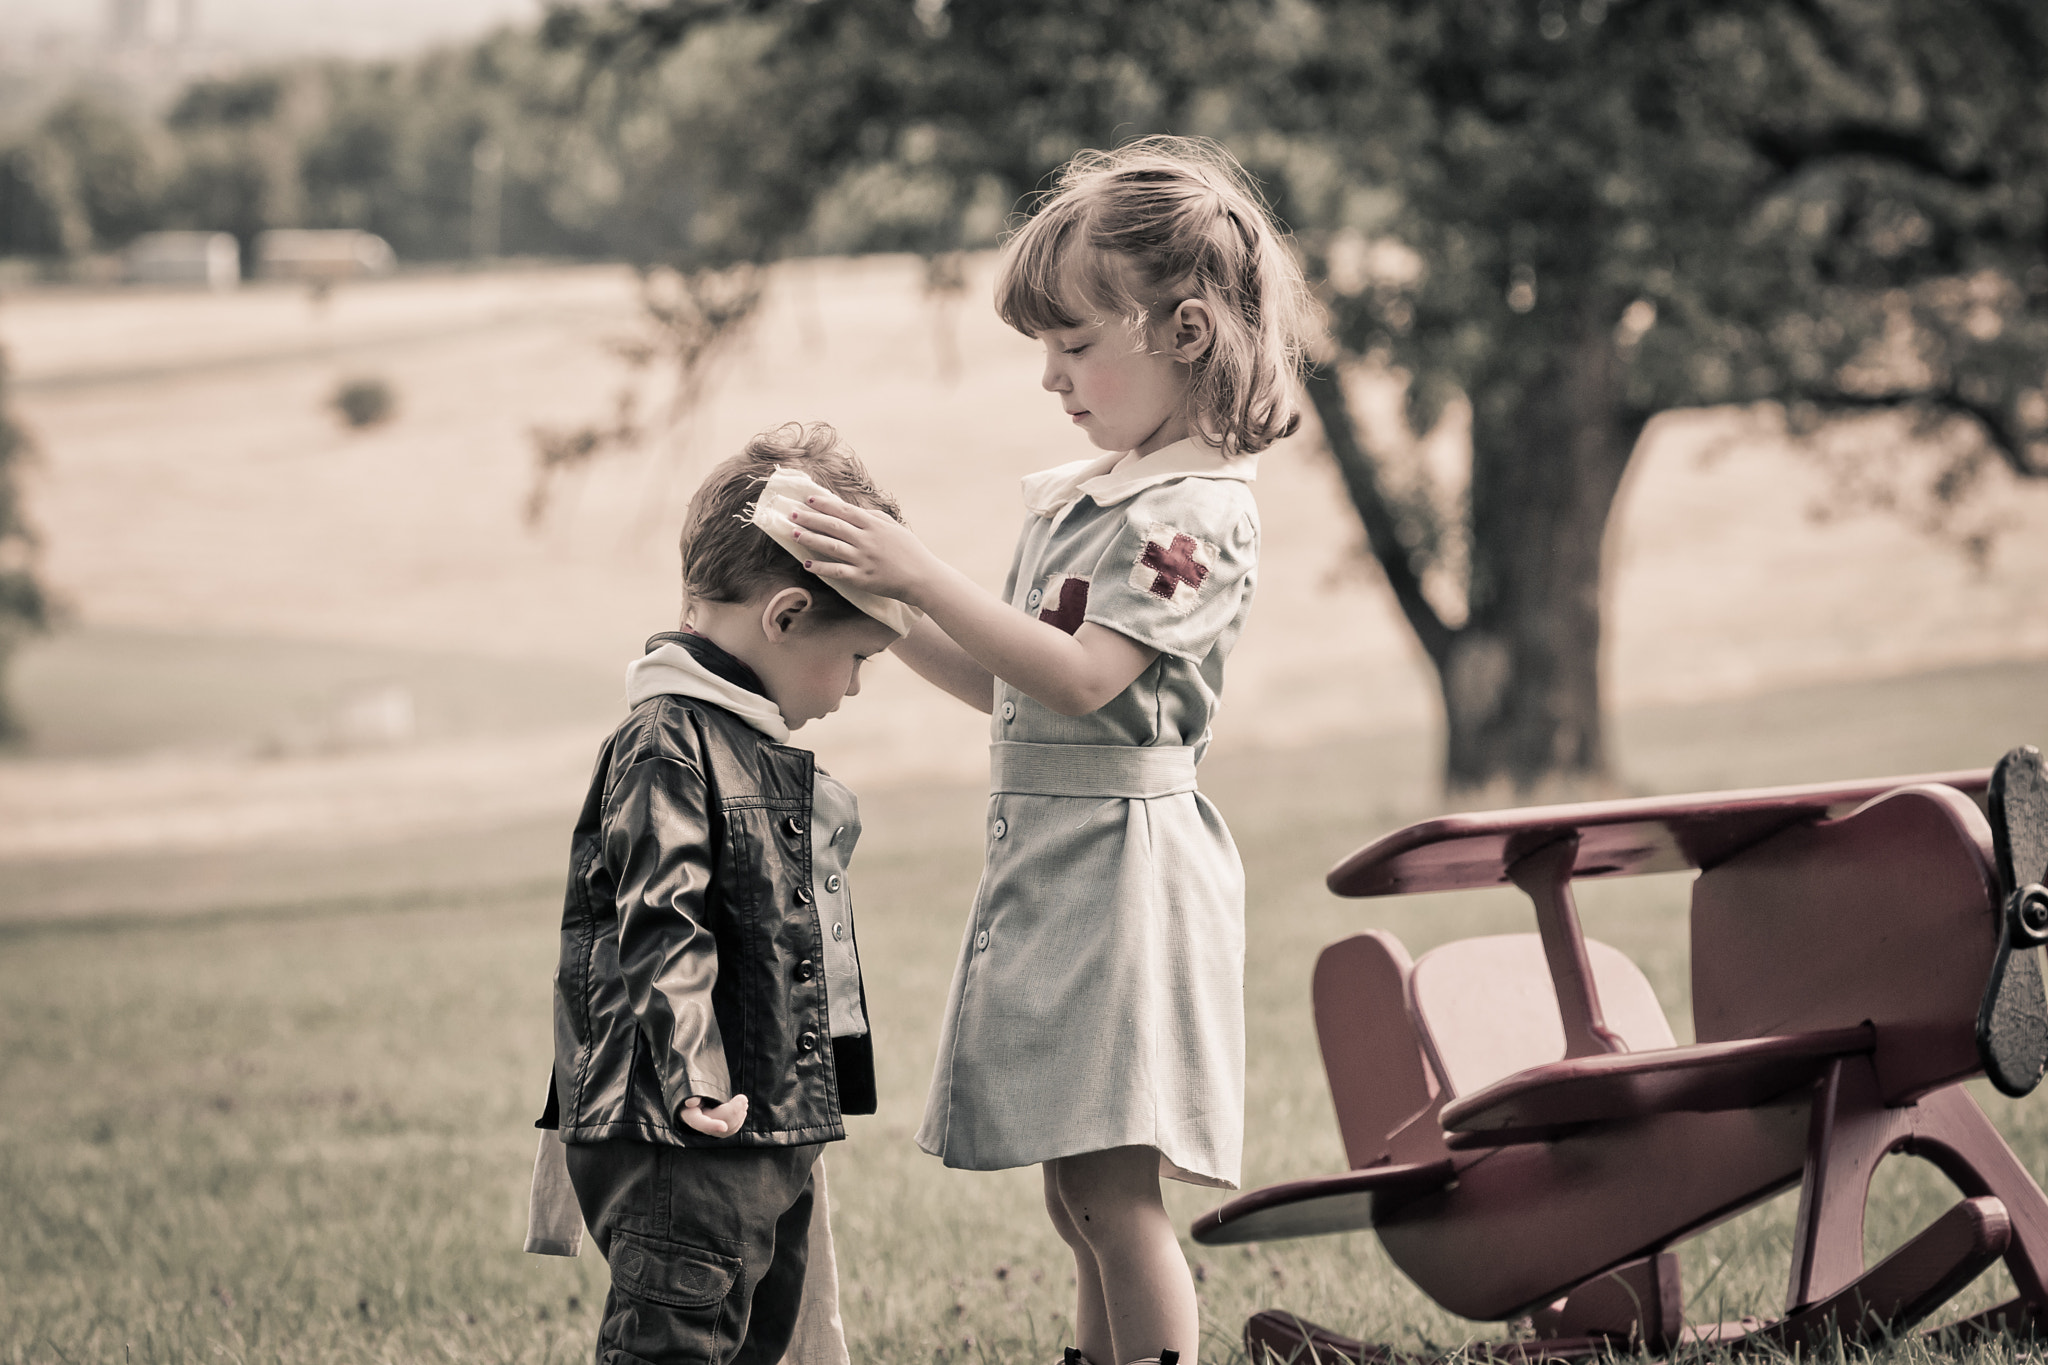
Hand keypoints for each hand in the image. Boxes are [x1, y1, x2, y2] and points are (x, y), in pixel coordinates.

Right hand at [678, 1093, 747, 1135]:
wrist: (696, 1091)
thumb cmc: (694, 1086)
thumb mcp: (690, 1086)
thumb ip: (691, 1093)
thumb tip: (691, 1103)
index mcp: (690, 1115)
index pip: (700, 1123)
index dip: (712, 1126)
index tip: (723, 1127)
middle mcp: (699, 1125)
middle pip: (718, 1124)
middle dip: (733, 1112)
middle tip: (743, 1098)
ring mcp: (709, 1128)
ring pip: (727, 1129)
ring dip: (738, 1116)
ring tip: (744, 1102)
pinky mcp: (719, 1128)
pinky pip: (730, 1129)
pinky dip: (739, 1120)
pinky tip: (742, 1110)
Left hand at [786, 493, 938, 604]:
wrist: (923, 577)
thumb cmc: (909, 551)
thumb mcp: (894, 527)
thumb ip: (873, 517)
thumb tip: (852, 509)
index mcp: (874, 525)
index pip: (844, 510)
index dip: (825, 504)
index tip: (809, 499)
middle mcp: (867, 540)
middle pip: (833, 526)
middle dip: (811, 518)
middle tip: (792, 513)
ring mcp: (864, 559)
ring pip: (832, 546)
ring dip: (811, 539)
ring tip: (794, 533)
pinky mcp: (862, 578)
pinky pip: (838, 571)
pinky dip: (821, 567)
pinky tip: (807, 564)